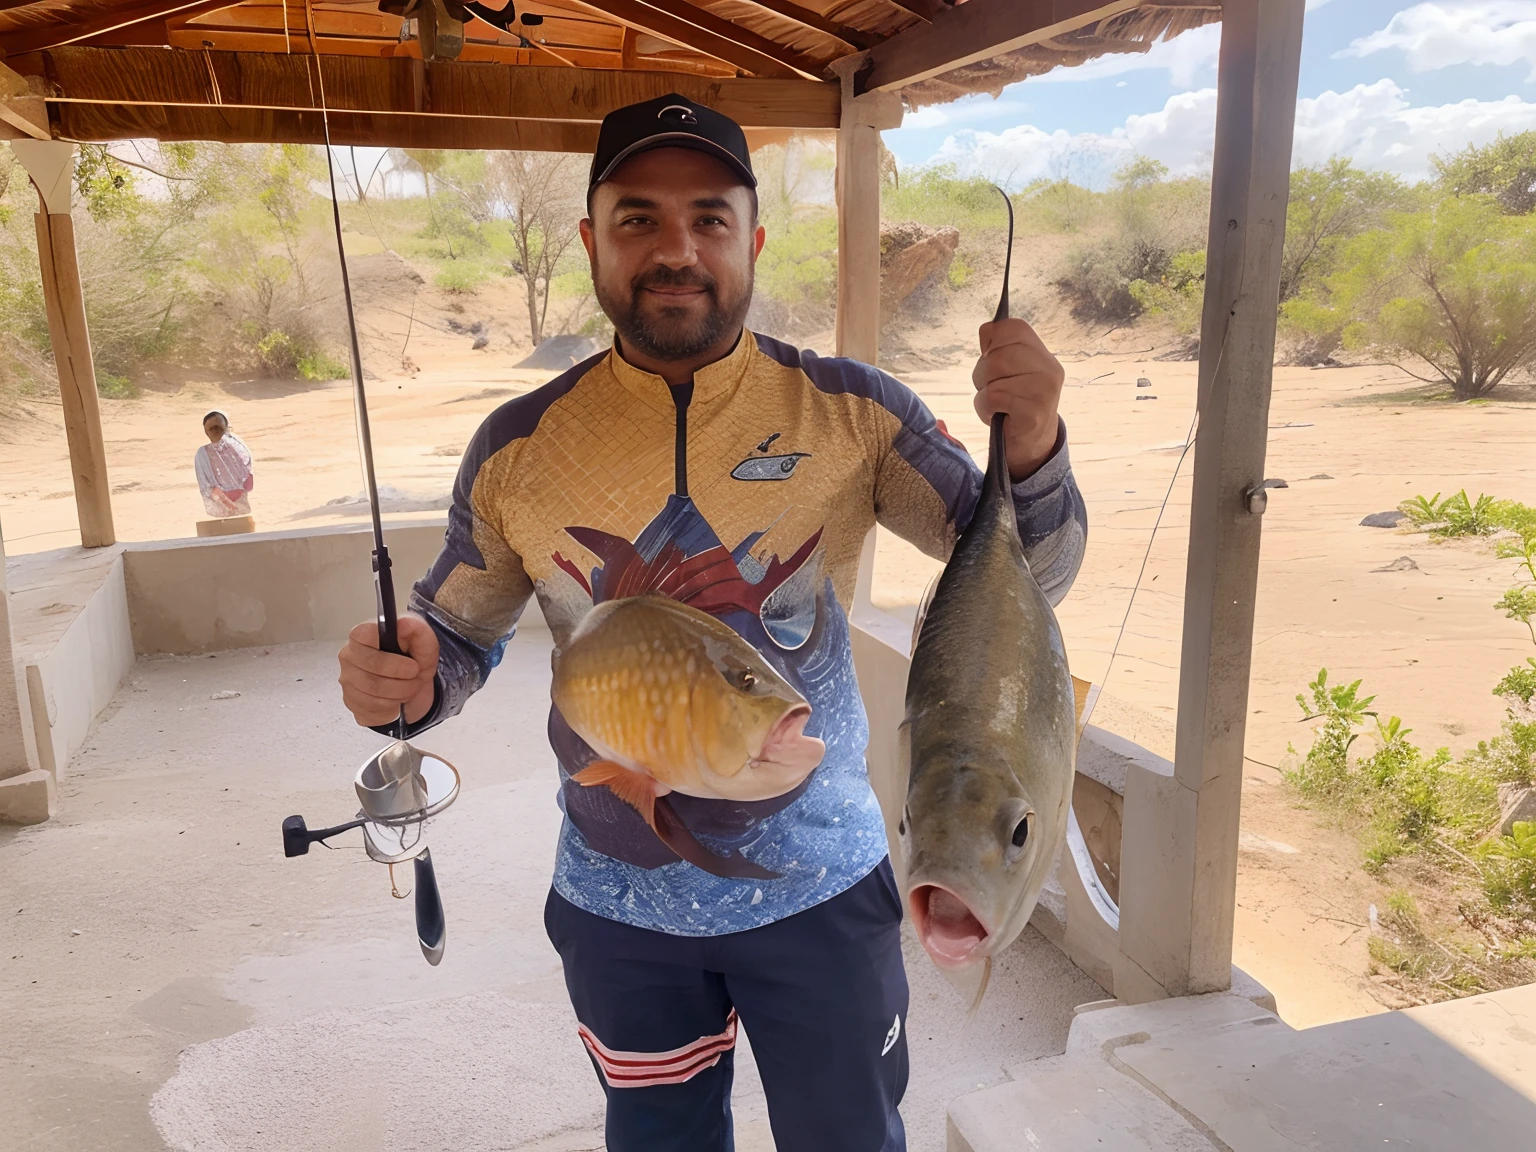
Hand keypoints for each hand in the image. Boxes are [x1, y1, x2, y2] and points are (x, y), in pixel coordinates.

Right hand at [338, 615, 439, 727]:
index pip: (361, 639)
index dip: (390, 658)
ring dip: (400, 694)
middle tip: (416, 678)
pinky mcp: (351, 702)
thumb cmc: (413, 655)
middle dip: (402, 681)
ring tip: (410, 687)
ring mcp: (347, 681)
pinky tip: (397, 698)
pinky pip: (370, 711)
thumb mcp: (424, 640)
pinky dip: (391, 708)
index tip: (412, 665)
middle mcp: (348, 656)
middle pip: (369, 674)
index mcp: (362, 635)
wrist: (414, 680)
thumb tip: (403, 624)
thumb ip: (417, 630)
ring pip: (372, 695)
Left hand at [971, 317, 1064, 480]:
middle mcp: (1049, 369)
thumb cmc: (1014, 403)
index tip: (989, 355)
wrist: (1032, 444)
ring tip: (998, 403)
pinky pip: (992, 397)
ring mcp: (1044, 391)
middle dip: (983, 373)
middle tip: (994, 388)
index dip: (992, 338)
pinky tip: (999, 415)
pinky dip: (985, 408)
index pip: (1013, 327)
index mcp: (1043, 355)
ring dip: (984, 392)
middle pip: (997, 354)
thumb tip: (986, 331)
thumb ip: (999, 347)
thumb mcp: (1009, 371)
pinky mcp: (1033, 412)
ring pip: (992, 375)